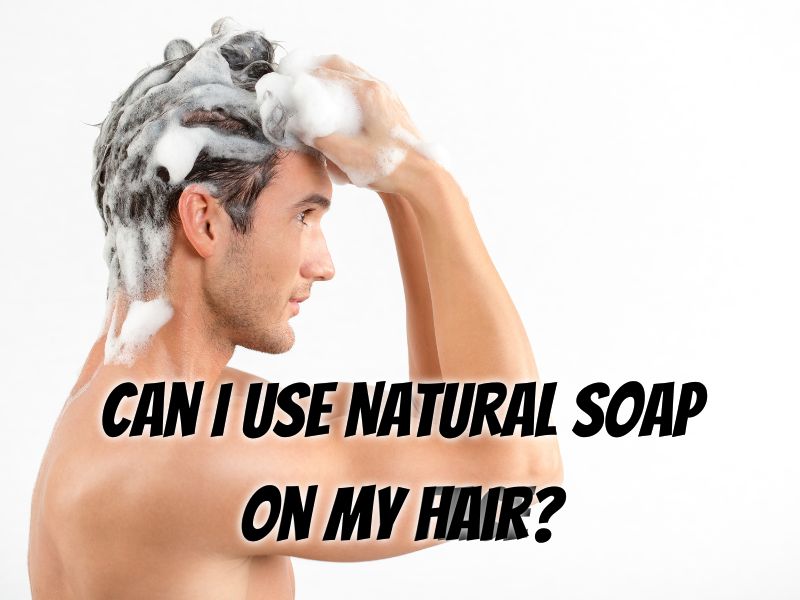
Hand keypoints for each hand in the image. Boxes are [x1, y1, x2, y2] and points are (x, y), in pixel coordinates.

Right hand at [305, 55, 428, 192]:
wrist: (423, 178)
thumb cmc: (391, 166)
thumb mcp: (346, 155)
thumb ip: (319, 138)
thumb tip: (300, 128)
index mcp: (367, 93)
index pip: (327, 72)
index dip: (304, 78)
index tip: (290, 86)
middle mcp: (379, 89)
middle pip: (340, 65)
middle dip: (316, 70)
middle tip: (298, 81)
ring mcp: (388, 97)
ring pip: (353, 75)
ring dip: (332, 79)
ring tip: (314, 94)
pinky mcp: (392, 109)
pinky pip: (364, 90)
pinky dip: (346, 91)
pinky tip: (339, 110)